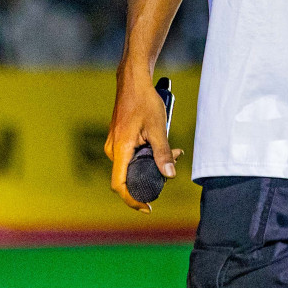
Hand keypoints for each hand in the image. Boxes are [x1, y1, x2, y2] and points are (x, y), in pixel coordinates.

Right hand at [104, 70, 182, 211]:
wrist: (133, 81)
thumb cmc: (144, 101)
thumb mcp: (158, 127)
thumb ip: (163, 153)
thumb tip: (169, 176)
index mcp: (119, 149)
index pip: (119, 185)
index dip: (132, 199)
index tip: (146, 207)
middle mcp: (113, 150)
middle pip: (129, 176)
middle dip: (151, 177)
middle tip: (172, 168)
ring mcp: (114, 144)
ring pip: (132, 165)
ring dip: (152, 163)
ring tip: (174, 152)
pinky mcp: (119, 140)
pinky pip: (131, 155)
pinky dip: (147, 155)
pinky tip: (162, 145)